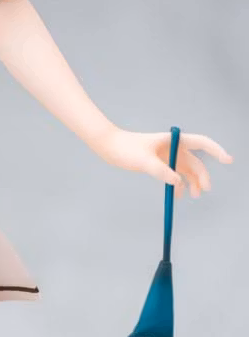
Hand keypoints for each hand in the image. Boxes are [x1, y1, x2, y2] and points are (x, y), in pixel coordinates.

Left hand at [91, 126, 231, 196]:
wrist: (108, 146)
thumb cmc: (125, 148)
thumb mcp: (143, 160)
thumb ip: (161, 171)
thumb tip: (178, 182)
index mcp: (172, 140)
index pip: (200, 142)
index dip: (216, 150)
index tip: (228, 161)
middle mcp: (171, 147)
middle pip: (194, 161)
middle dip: (202, 175)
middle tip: (203, 191)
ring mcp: (165, 155)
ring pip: (185, 170)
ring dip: (192, 182)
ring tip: (193, 196)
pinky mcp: (158, 163)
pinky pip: (174, 174)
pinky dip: (178, 184)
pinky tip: (178, 195)